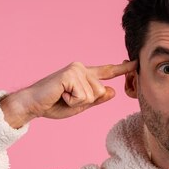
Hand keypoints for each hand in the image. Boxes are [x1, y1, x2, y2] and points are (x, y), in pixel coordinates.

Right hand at [1, 60, 136, 127]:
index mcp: (84, 75)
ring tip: (62, 97)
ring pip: (92, 95)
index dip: (122, 69)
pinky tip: (60, 95)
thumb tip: (113, 91)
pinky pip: (83, 96)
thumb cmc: (54, 105)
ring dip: (76, 102)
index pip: (106, 72)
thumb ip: (96, 99)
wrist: (33, 105)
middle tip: (66, 99)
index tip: (135, 63)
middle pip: (100, 92)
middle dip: (85, 102)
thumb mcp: (80, 105)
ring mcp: (76, 69)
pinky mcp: (70, 74)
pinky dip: (71, 102)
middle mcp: (81, 68)